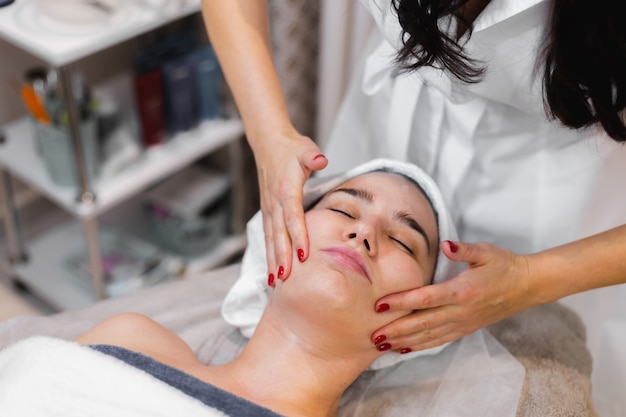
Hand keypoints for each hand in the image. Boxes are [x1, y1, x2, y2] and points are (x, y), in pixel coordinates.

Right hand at [254, 130, 327, 282]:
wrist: (269, 143)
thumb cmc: (291, 148)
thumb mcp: (305, 148)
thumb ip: (312, 155)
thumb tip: (320, 160)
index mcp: (285, 188)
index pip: (292, 216)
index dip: (298, 235)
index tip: (304, 254)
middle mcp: (274, 202)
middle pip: (278, 233)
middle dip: (282, 256)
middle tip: (287, 278)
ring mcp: (269, 208)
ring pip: (270, 239)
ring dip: (273, 260)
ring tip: (276, 282)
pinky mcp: (267, 212)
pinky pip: (268, 237)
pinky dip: (269, 255)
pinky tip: (272, 272)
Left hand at [371, 240, 535, 352]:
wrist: (527, 285)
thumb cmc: (503, 265)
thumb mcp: (485, 251)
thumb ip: (463, 250)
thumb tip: (445, 245)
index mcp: (462, 291)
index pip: (425, 299)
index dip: (401, 302)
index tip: (380, 305)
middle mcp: (461, 311)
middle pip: (422, 323)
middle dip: (395, 330)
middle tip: (372, 335)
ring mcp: (463, 323)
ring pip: (429, 336)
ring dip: (404, 341)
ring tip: (381, 345)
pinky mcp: (466, 329)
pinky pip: (440, 340)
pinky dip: (420, 346)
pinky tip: (404, 348)